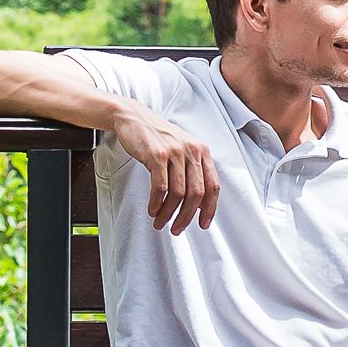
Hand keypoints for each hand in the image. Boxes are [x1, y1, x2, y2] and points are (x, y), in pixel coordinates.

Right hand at [109, 104, 220, 230]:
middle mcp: (192, 151)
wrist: (133, 118)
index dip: (209, 208)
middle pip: (196, 193)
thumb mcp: (182, 148)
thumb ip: (193, 169)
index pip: (213, 186)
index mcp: (202, 151)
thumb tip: (198, 202)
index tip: (203, 224)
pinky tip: (152, 210)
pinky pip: (160, 187)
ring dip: (169, 213)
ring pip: (178, 193)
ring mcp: (175, 152)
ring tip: (160, 222)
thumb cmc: (157, 137)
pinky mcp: (157, 155)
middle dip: (187, 216)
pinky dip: (157, 203)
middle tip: (177, 228)